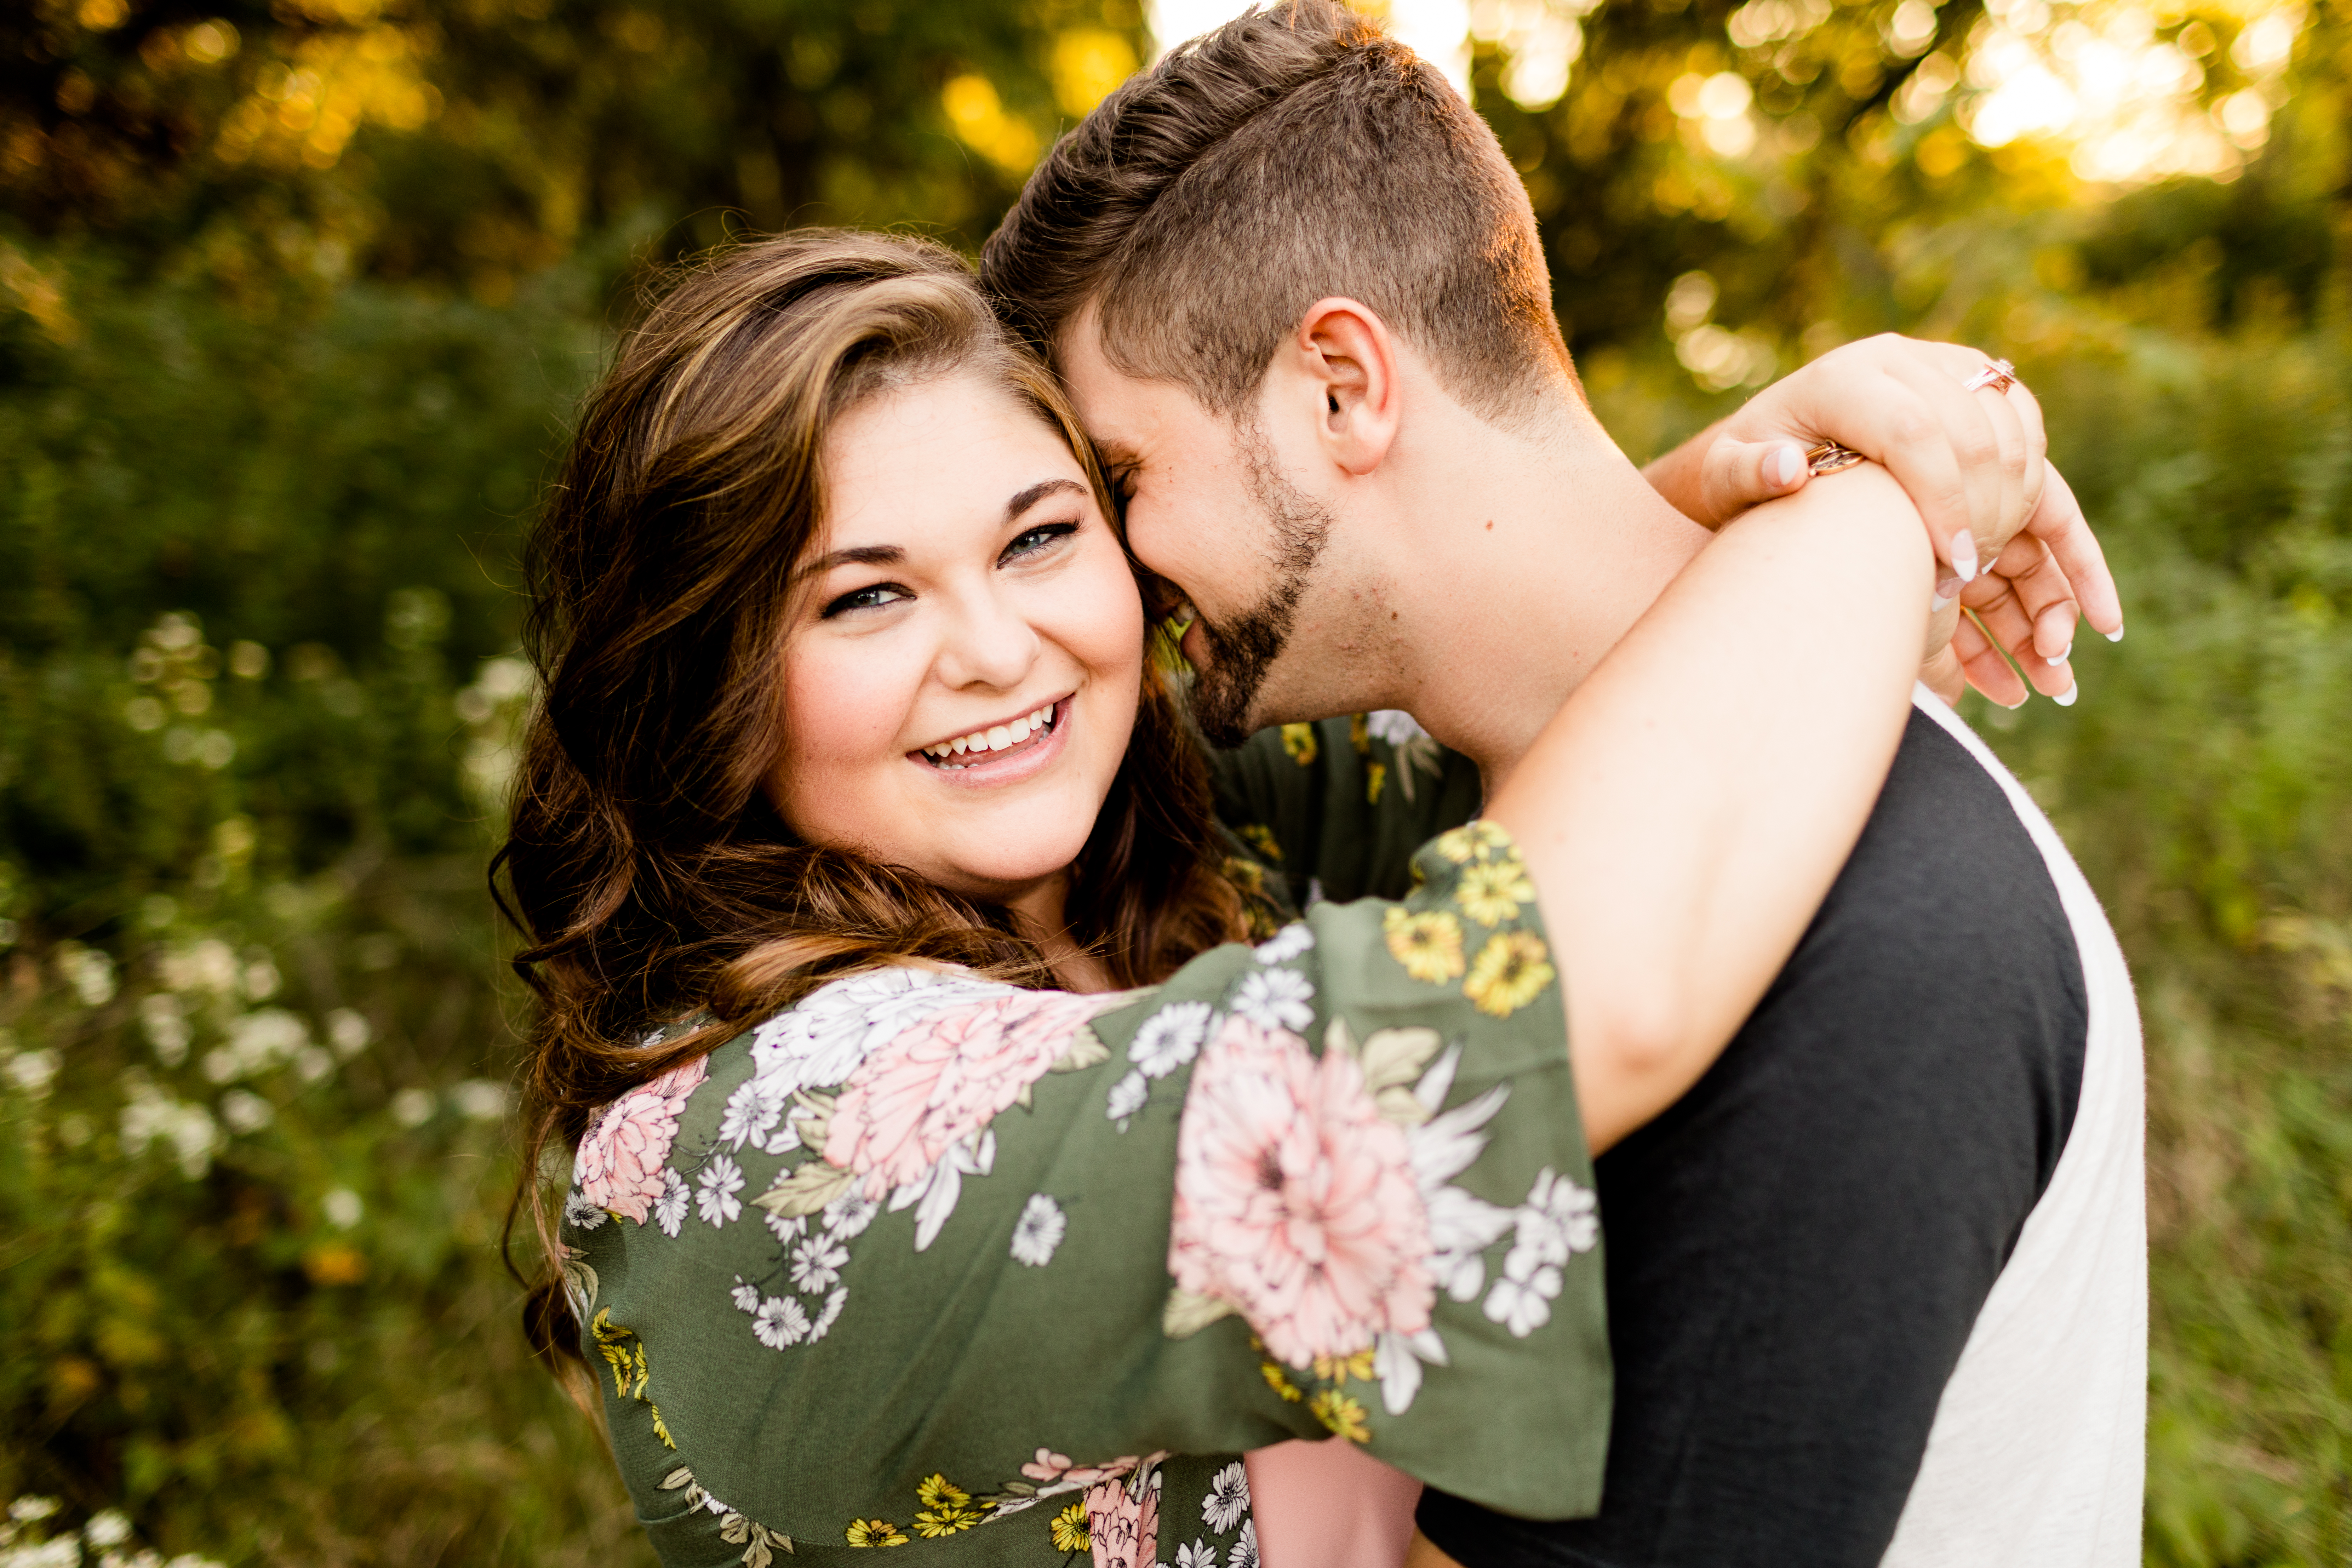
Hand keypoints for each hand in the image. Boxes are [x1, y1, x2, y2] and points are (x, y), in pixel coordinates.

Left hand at [1646, 334, 2123, 703]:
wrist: (1763, 437)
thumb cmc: (1739, 465)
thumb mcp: (1722, 472)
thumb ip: (1743, 472)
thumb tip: (1784, 468)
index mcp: (1851, 377)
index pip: (1915, 433)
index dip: (1940, 504)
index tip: (1949, 575)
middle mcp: (1913, 369)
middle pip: (1981, 445)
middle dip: (1993, 530)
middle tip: (1980, 600)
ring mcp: (1958, 387)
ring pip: (2028, 468)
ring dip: (2051, 552)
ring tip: (2058, 636)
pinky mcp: (1989, 418)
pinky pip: (2045, 483)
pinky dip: (2071, 553)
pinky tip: (2096, 618)